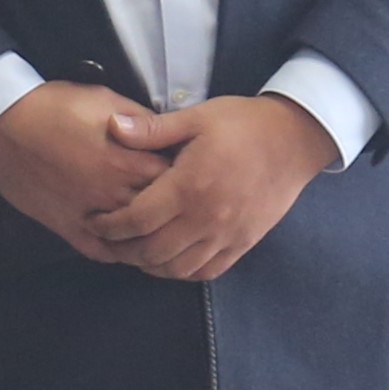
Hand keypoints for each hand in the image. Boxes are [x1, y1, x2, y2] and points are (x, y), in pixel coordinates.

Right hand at [0, 78, 173, 259]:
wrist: (2, 121)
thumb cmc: (55, 105)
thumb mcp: (106, 99)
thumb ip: (141, 120)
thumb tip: (167, 131)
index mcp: (130, 162)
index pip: (177, 182)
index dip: (187, 181)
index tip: (191, 178)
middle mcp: (115, 193)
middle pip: (160, 214)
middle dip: (172, 212)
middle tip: (178, 209)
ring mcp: (90, 213)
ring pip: (133, 239)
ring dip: (148, 237)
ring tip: (158, 233)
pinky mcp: (65, 224)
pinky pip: (98, 250)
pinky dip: (115, 253)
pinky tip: (124, 248)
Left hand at [88, 94, 337, 282]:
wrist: (295, 139)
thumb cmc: (243, 125)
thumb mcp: (195, 118)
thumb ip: (151, 129)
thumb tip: (112, 126)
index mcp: (189, 187)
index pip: (137, 220)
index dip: (109, 227)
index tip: (93, 222)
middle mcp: (207, 218)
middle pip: (153, 252)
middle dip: (122, 251)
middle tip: (105, 242)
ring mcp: (228, 234)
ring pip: (179, 268)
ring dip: (150, 265)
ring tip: (133, 251)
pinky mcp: (245, 242)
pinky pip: (209, 271)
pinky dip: (183, 271)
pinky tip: (169, 259)